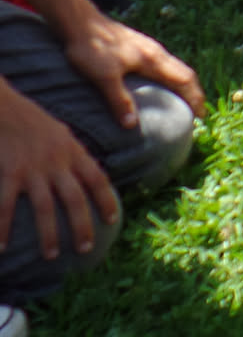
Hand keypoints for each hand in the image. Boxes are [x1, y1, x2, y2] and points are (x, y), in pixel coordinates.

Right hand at [0, 81, 118, 261]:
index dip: (107, 199)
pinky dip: (3, 227)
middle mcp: (57, 162)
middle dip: (82, 225)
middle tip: (86, 248)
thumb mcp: (61, 132)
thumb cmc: (32, 119)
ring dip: (48, 234)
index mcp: (72, 151)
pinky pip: (5, 206)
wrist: (6, 105)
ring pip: (45, 208)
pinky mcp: (9, 172)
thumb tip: (87, 172)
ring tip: (51, 255)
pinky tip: (2, 246)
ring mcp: (32, 169)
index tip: (114, 219)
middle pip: (75, 199)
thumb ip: (73, 153)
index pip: (97, 178)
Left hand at [63, 9, 205, 129]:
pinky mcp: (139, 46)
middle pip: (185, 72)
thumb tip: (132, 125)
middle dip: (194, 92)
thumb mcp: (104, 77)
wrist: (81, 23)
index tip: (200, 116)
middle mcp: (156, 52)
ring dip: (183, 84)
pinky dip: (171, 77)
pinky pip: (165, 63)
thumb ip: (119, 100)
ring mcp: (148, 47)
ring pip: (175, 66)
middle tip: (197, 112)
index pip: (184, 79)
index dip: (195, 97)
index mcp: (153, 60)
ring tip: (182, 101)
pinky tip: (160, 83)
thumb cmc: (92, 49)